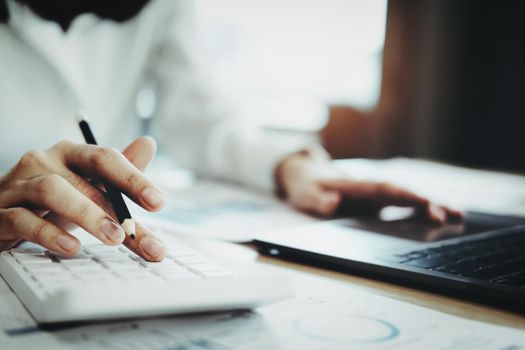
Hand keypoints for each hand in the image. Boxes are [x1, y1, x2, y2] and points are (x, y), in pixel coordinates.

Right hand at [0, 137, 166, 260]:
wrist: (0, 214)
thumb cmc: (51, 202)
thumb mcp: (87, 189)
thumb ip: (118, 174)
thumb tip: (149, 143)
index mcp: (71, 154)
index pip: (105, 158)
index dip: (134, 178)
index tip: (159, 203)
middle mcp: (44, 161)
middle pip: (84, 178)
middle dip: (116, 208)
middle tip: (137, 232)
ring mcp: (19, 185)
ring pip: (52, 191)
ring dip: (87, 216)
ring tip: (113, 239)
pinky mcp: (0, 212)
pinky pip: (23, 219)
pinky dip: (49, 234)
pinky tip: (72, 247)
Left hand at [276, 150, 462, 222]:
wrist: (306, 175)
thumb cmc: (305, 187)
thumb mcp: (305, 195)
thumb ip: (318, 199)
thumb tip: (332, 204)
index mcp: (355, 186)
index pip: (384, 190)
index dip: (404, 196)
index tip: (425, 202)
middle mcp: (370, 187)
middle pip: (403, 192)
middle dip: (426, 201)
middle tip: (452, 213)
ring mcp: (375, 194)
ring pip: (407, 196)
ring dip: (431, 203)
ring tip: (459, 213)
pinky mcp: (377, 201)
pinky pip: (403, 203)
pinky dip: (422, 207)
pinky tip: (443, 213)